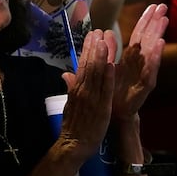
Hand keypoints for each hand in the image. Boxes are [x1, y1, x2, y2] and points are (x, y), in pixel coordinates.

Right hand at [57, 30, 116, 158]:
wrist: (73, 145)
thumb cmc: (73, 126)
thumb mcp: (70, 104)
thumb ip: (70, 88)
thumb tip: (66, 74)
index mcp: (76, 89)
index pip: (81, 65)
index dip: (86, 49)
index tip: (91, 35)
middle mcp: (82, 90)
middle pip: (88, 65)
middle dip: (93, 48)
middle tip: (97, 31)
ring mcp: (91, 98)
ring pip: (96, 74)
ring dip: (100, 56)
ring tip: (103, 40)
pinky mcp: (100, 108)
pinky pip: (104, 89)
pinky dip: (107, 77)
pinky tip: (110, 65)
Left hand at [113, 4, 167, 119]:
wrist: (114, 114)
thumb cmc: (112, 91)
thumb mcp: (106, 67)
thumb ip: (106, 51)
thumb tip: (104, 32)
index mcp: (131, 58)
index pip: (140, 35)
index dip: (145, 20)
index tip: (152, 5)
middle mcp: (140, 63)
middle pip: (149, 39)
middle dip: (155, 22)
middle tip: (163, 6)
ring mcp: (144, 73)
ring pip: (152, 50)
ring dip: (158, 34)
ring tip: (164, 19)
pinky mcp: (145, 85)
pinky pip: (151, 69)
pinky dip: (155, 57)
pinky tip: (160, 44)